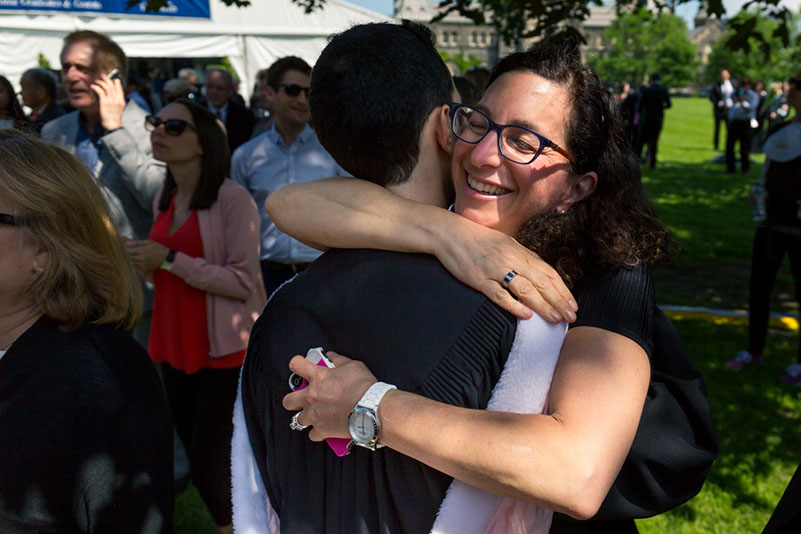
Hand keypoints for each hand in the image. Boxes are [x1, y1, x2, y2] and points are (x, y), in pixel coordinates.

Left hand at [91, 74, 125, 130]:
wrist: (113, 126)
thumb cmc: (114, 120)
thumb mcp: (118, 110)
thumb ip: (116, 103)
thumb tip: (111, 98)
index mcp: (121, 102)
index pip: (120, 89)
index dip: (117, 83)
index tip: (114, 79)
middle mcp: (117, 100)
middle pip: (112, 86)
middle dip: (107, 79)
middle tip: (103, 75)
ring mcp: (111, 101)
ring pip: (106, 87)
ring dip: (100, 82)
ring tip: (96, 81)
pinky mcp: (105, 103)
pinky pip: (100, 91)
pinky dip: (96, 87)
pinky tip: (93, 86)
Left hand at [125, 239, 168, 272]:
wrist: (166, 258)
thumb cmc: (158, 248)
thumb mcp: (148, 242)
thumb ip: (136, 243)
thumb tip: (126, 243)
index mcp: (141, 251)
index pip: (127, 250)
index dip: (124, 248)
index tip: (124, 246)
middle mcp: (140, 259)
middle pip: (128, 257)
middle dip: (126, 253)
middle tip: (128, 249)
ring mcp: (142, 265)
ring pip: (131, 262)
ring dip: (130, 258)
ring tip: (134, 254)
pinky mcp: (144, 268)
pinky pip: (136, 266)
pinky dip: (135, 263)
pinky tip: (138, 259)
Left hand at [282, 351, 376, 441]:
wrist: (372, 408)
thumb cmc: (364, 387)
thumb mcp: (353, 366)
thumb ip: (339, 360)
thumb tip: (332, 356)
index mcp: (318, 377)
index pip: (296, 365)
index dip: (296, 364)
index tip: (298, 366)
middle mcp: (312, 396)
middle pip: (288, 400)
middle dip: (292, 399)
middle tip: (300, 399)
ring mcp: (315, 415)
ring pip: (298, 419)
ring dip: (305, 417)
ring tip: (314, 415)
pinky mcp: (322, 430)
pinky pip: (313, 434)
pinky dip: (318, 432)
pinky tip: (324, 428)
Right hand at [437, 219, 576, 322]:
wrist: (451, 234)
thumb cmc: (479, 240)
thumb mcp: (506, 244)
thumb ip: (524, 258)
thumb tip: (542, 274)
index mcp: (520, 252)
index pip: (548, 273)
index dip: (563, 290)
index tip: (573, 305)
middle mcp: (511, 260)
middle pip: (541, 282)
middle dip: (559, 301)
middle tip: (571, 317)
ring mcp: (495, 270)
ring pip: (525, 289)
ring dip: (543, 305)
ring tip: (555, 318)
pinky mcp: (479, 279)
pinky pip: (499, 294)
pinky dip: (513, 305)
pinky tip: (526, 315)